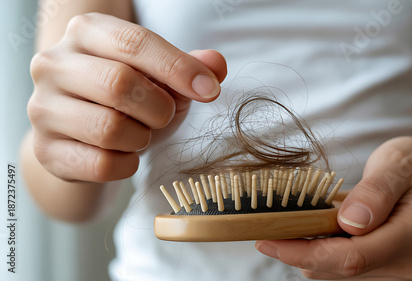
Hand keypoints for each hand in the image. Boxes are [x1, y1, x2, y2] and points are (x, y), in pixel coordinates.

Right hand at [28, 13, 226, 181]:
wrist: (85, 136)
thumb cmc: (129, 99)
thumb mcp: (163, 77)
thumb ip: (191, 67)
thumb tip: (216, 64)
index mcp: (86, 32)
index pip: (135, 42)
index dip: (178, 67)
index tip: (209, 90)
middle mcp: (54, 64)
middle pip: (118, 83)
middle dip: (159, 108)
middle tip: (165, 115)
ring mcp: (42, 108)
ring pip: (108, 128)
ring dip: (141, 138)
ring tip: (140, 133)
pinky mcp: (46, 150)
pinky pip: (101, 164)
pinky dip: (127, 165)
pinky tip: (126, 155)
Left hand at [256, 136, 411, 279]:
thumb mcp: (400, 162)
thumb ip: (376, 190)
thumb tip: (349, 221)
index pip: (354, 256)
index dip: (306, 252)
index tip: (269, 239)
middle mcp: (411, 263)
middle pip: (341, 270)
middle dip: (299, 252)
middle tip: (268, 228)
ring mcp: (399, 272)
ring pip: (338, 273)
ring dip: (310, 252)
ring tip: (297, 223)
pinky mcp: (387, 272)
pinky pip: (344, 270)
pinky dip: (323, 253)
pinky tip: (316, 232)